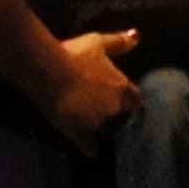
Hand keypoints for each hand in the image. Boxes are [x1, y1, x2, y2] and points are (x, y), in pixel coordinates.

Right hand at [46, 28, 142, 149]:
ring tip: (94, 126)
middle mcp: (114, 106)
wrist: (50, 72)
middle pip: (120, 114)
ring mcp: (98, 121)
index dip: (133, 101)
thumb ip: (119, 42)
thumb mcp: (98, 43)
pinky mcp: (81, 132)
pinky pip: (89, 146)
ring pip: (105, 129)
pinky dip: (90, 148)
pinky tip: (90, 151)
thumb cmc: (75, 54)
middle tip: (105, 111)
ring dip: (102, 128)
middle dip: (115, 113)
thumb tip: (138, 36)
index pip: (135, 98)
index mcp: (121, 86)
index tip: (133, 105)